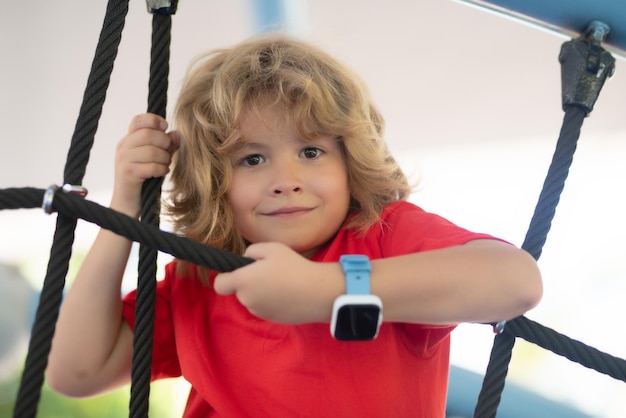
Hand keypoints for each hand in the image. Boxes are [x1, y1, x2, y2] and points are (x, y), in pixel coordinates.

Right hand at [111, 113, 179, 216]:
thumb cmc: (145, 180)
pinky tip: (161, 173)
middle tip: (168, 154)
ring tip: (165, 165)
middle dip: (165, 143)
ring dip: (165, 158)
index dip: (153, 120)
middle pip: (148, 134)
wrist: (128, 204)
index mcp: (128, 140)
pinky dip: (161, 169)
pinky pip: (151, 166)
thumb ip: (167, 146)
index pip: (138, 120)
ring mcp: (123, 160)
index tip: (165, 127)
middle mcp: (123, 147)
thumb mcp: (157, 159)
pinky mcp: (127, 173)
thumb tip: (177, 133)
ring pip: (151, 150)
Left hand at [213, 242, 343, 323]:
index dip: (226, 277)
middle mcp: (246, 299)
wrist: (317, 293)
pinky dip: (271, 301)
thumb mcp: (271, 248)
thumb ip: (251, 251)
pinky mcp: (270, 320)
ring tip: (282, 283)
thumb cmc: (293, 267)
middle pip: (239, 291)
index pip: (219, 284)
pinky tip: (287, 294)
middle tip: (270, 271)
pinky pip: (264, 308)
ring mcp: (258, 312)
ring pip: (252, 299)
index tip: (239, 271)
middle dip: (249, 282)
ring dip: (260, 292)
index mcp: (243, 281)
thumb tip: (246, 261)